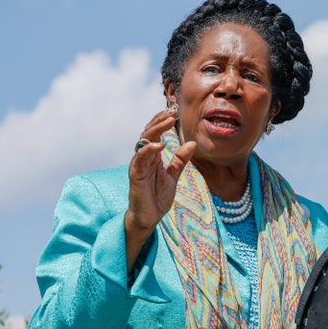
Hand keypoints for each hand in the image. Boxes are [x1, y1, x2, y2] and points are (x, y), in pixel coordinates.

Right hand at [125, 108, 195, 270]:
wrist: (149, 217)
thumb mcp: (173, 175)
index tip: (174, 112)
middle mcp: (143, 158)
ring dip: (155, 130)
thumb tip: (192, 143)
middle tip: (172, 111)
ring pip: (143, 142)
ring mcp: (138, 166)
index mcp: (152, 157)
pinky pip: (139, 160)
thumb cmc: (157, 196)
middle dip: (159, 121)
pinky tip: (159, 145)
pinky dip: (148, 151)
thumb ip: (180, 160)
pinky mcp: (135, 177)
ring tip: (167, 121)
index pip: (155, 133)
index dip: (162, 122)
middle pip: (148, 133)